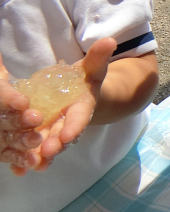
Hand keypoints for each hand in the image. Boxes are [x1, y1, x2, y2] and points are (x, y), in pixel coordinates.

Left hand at [0, 39, 114, 174]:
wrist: (81, 96)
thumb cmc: (86, 81)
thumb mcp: (92, 68)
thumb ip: (98, 57)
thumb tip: (110, 40)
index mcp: (82, 107)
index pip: (80, 117)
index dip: (75, 126)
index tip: (69, 134)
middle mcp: (69, 123)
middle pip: (63, 135)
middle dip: (56, 144)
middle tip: (47, 150)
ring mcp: (56, 132)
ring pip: (49, 145)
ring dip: (41, 155)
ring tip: (32, 164)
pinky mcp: (44, 136)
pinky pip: (36, 149)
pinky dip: (28, 161)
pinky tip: (18, 171)